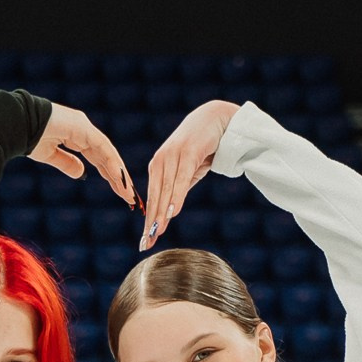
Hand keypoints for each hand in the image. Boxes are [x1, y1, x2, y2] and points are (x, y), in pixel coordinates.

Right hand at [32, 104, 135, 205]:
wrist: (18, 125)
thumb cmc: (29, 138)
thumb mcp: (50, 156)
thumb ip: (67, 163)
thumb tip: (82, 174)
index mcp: (76, 135)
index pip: (99, 157)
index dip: (109, 174)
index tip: (119, 190)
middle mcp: (84, 130)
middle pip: (107, 157)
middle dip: (118, 177)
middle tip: (129, 196)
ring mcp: (85, 127)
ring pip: (108, 153)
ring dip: (119, 174)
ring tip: (128, 193)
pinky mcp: (83, 128)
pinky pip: (102, 148)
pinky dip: (111, 164)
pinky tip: (119, 179)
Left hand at [142, 100, 239, 247]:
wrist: (216, 118)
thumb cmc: (202, 146)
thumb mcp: (188, 170)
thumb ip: (179, 187)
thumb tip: (171, 211)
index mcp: (158, 167)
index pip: (152, 199)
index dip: (149, 221)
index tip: (144, 241)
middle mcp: (161, 161)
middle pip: (155, 197)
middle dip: (151, 222)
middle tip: (146, 243)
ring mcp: (173, 156)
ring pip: (166, 190)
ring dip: (161, 213)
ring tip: (157, 233)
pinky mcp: (187, 152)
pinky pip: (181, 179)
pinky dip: (177, 196)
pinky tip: (173, 212)